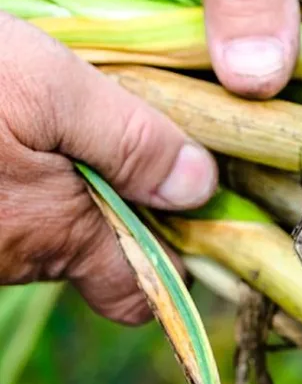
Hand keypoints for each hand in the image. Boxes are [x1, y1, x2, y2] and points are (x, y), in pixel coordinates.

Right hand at [0, 15, 217, 324]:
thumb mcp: (49, 88)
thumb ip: (131, 143)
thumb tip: (200, 188)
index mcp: (58, 236)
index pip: (138, 296)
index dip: (172, 265)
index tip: (188, 215)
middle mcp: (11, 258)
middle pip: (90, 253)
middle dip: (114, 207)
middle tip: (127, 142)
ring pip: (37, 232)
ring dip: (56, 187)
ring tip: (51, 128)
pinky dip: (10, 181)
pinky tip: (5, 134)